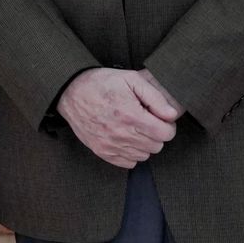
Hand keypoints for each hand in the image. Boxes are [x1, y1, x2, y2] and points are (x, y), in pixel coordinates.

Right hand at [56, 68, 178, 168]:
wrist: (71, 92)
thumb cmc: (102, 83)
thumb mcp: (131, 79)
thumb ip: (155, 97)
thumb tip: (171, 115)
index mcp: (131, 115)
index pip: (165, 134)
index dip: (167, 125)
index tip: (160, 118)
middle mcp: (122, 134)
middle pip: (157, 146)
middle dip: (156, 133)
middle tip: (146, 120)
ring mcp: (111, 145)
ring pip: (144, 155)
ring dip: (144, 143)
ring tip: (134, 127)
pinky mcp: (103, 152)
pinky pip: (129, 163)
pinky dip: (131, 152)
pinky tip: (126, 137)